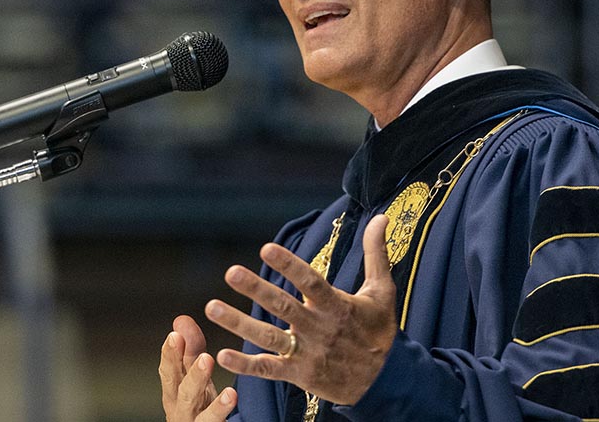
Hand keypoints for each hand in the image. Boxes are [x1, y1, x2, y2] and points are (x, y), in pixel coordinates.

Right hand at [159, 315, 237, 421]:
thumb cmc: (197, 406)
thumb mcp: (194, 376)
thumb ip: (190, 349)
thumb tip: (181, 319)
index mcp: (174, 391)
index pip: (169, 370)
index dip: (170, 354)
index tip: (175, 336)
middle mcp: (180, 408)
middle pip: (182, 390)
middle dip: (192, 373)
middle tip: (205, 356)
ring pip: (198, 409)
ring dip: (207, 392)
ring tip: (217, 375)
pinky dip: (221, 410)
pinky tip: (231, 396)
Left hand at [206, 214, 396, 404]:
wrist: (387, 381)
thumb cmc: (380, 331)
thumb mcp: (382, 291)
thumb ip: (376, 253)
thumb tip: (380, 217)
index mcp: (337, 305)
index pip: (310, 282)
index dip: (289, 266)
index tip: (266, 249)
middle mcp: (319, 328)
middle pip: (283, 306)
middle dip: (257, 289)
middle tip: (231, 272)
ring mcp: (308, 353)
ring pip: (269, 337)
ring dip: (239, 323)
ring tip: (212, 307)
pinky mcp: (300, 375)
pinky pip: (269, 369)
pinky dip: (246, 365)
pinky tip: (222, 354)